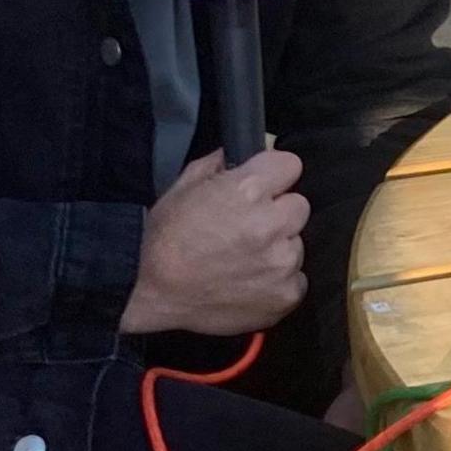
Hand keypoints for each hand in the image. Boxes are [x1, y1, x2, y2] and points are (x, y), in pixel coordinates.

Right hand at [123, 147, 308, 335]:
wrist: (151, 292)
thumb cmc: (163, 239)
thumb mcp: (183, 187)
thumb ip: (217, 164)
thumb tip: (236, 155)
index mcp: (249, 190)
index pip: (290, 165)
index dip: (275, 175)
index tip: (264, 186)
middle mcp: (272, 224)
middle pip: (299, 206)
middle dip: (278, 212)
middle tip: (250, 226)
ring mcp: (282, 263)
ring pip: (297, 244)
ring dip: (278, 248)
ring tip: (244, 259)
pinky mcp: (286, 295)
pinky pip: (296, 280)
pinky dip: (278, 281)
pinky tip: (250, 282)